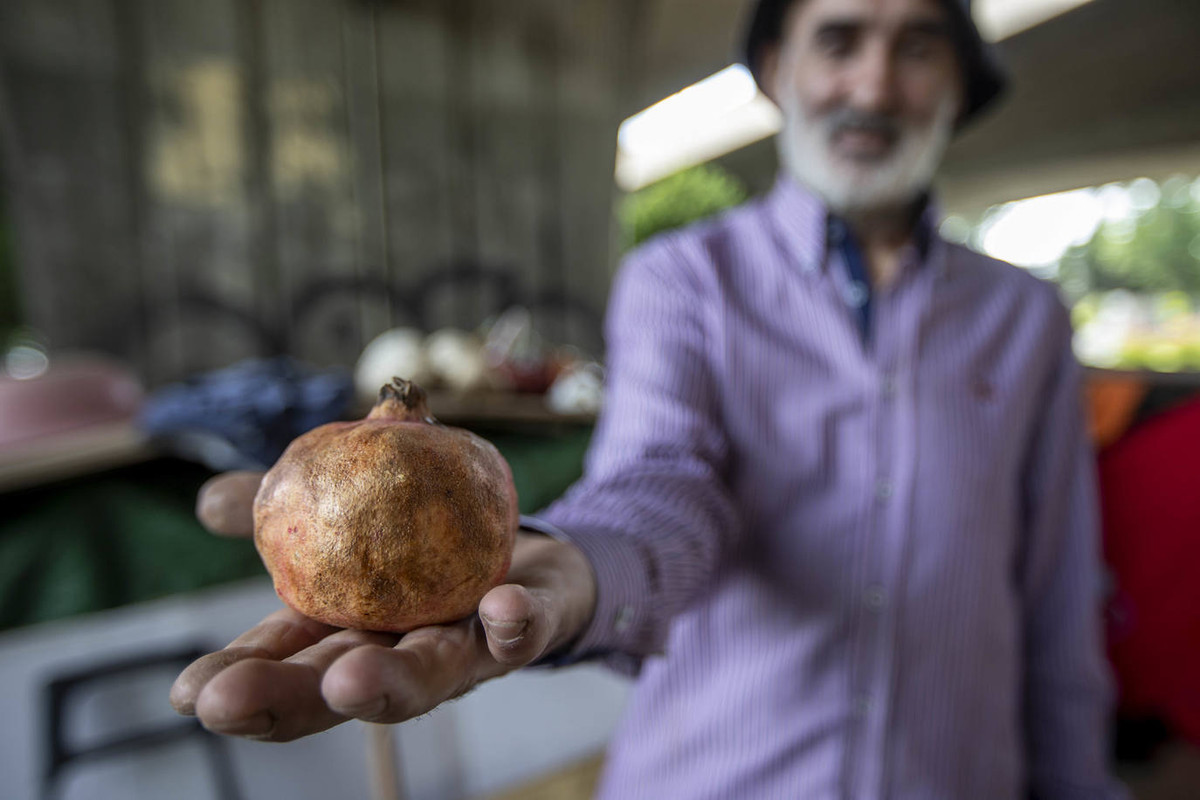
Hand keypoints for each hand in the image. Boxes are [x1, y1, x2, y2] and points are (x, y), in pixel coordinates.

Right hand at [173, 471, 596, 740]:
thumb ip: (286, 508)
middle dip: (288, 697)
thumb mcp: (349, 517)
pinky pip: (524, 631)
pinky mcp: (528, 628)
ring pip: (428, 675)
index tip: (188, 692)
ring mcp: (467, 649)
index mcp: (350, 628)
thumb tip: (208, 501)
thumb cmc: (421, 547)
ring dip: (388, 685)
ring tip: (350, 683)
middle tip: (230, 704)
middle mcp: (401, 652)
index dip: (241, 676)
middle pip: (341, 684)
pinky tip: (502, 609)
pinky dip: (514, 624)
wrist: (527, 555)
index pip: (287, 660)